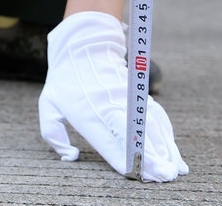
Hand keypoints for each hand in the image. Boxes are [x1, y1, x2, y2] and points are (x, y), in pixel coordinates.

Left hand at [38, 12, 187, 182]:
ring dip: (165, 148)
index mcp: (87, 113)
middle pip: (136, 135)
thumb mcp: (48, 104)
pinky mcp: (138, 94)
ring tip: (173, 169)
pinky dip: (167, 135)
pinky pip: (156, 116)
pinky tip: (172, 152)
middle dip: (152, 157)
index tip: (137, 173)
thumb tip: (70, 157)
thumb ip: (53, 134)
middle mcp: (110, 107)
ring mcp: (128, 99)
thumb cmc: (64, 80)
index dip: (124, 158)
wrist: (84, 45)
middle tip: (165, 176)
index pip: (109, 141)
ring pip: (151, 126)